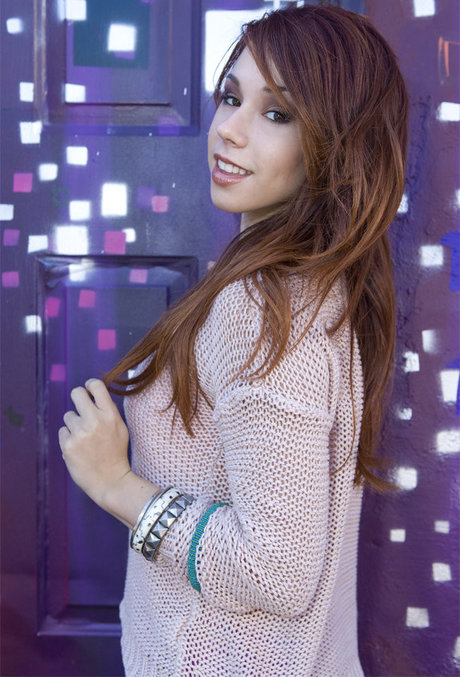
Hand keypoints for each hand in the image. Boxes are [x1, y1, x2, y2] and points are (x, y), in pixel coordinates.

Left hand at [59, 378, 130, 509]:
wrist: (110, 480)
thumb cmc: (116, 453)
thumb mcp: (120, 428)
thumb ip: (108, 411)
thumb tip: (93, 395)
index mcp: (110, 415)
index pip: (96, 385)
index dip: (90, 385)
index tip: (89, 390)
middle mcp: (95, 420)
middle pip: (77, 393)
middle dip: (78, 397)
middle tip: (81, 408)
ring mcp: (80, 432)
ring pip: (68, 416)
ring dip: (74, 424)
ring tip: (85, 439)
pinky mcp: (67, 445)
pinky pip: (63, 431)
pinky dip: (69, 438)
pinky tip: (79, 449)